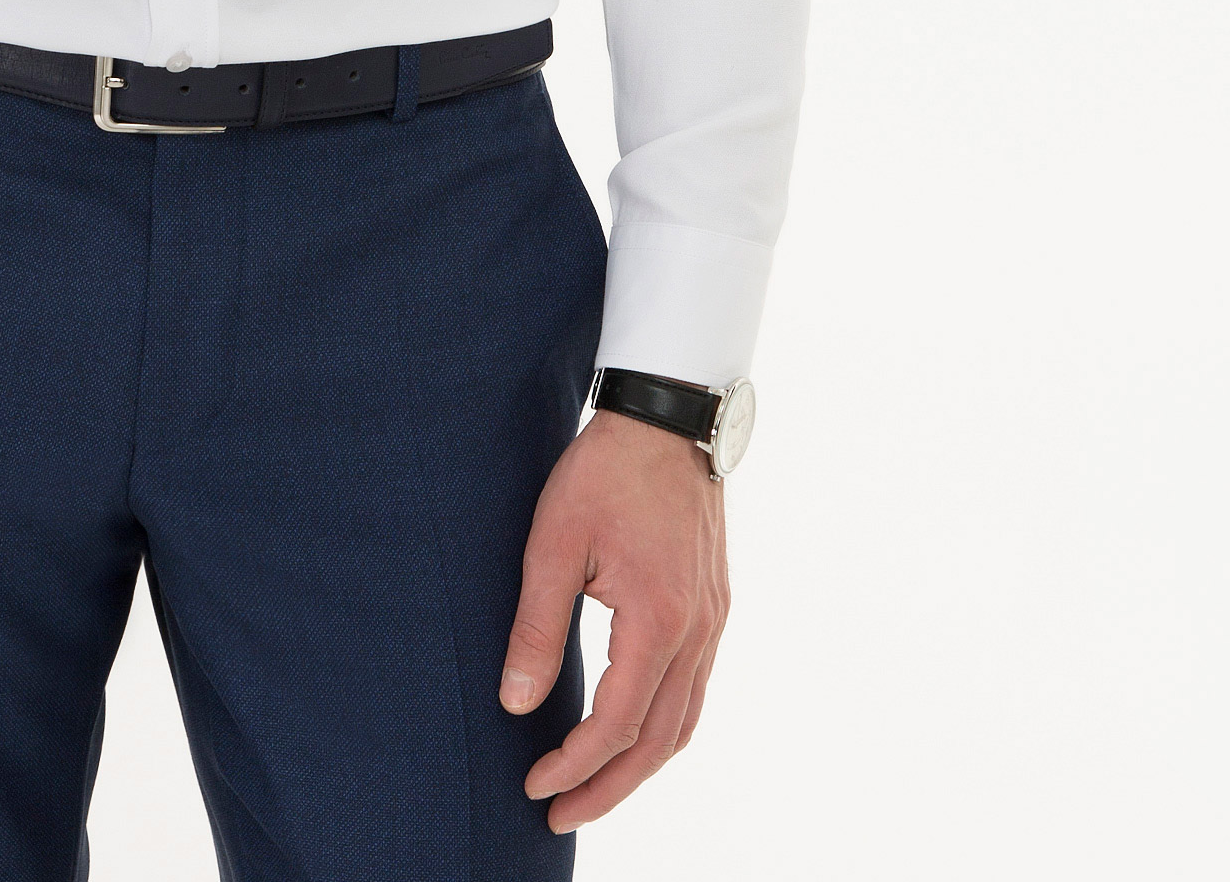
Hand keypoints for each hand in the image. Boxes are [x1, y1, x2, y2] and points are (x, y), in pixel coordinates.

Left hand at [499, 408, 730, 834]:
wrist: (667, 415)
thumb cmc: (604, 471)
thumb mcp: (554, 542)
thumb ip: (536, 626)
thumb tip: (515, 702)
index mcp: (659, 619)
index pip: (618, 723)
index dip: (575, 764)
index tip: (534, 784)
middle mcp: (697, 631)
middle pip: (659, 742)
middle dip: (609, 787)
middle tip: (559, 814)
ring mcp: (713, 620)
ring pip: (685, 722)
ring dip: (639, 765)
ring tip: (592, 787)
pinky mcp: (713, 606)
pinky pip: (695, 690)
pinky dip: (663, 727)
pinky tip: (631, 731)